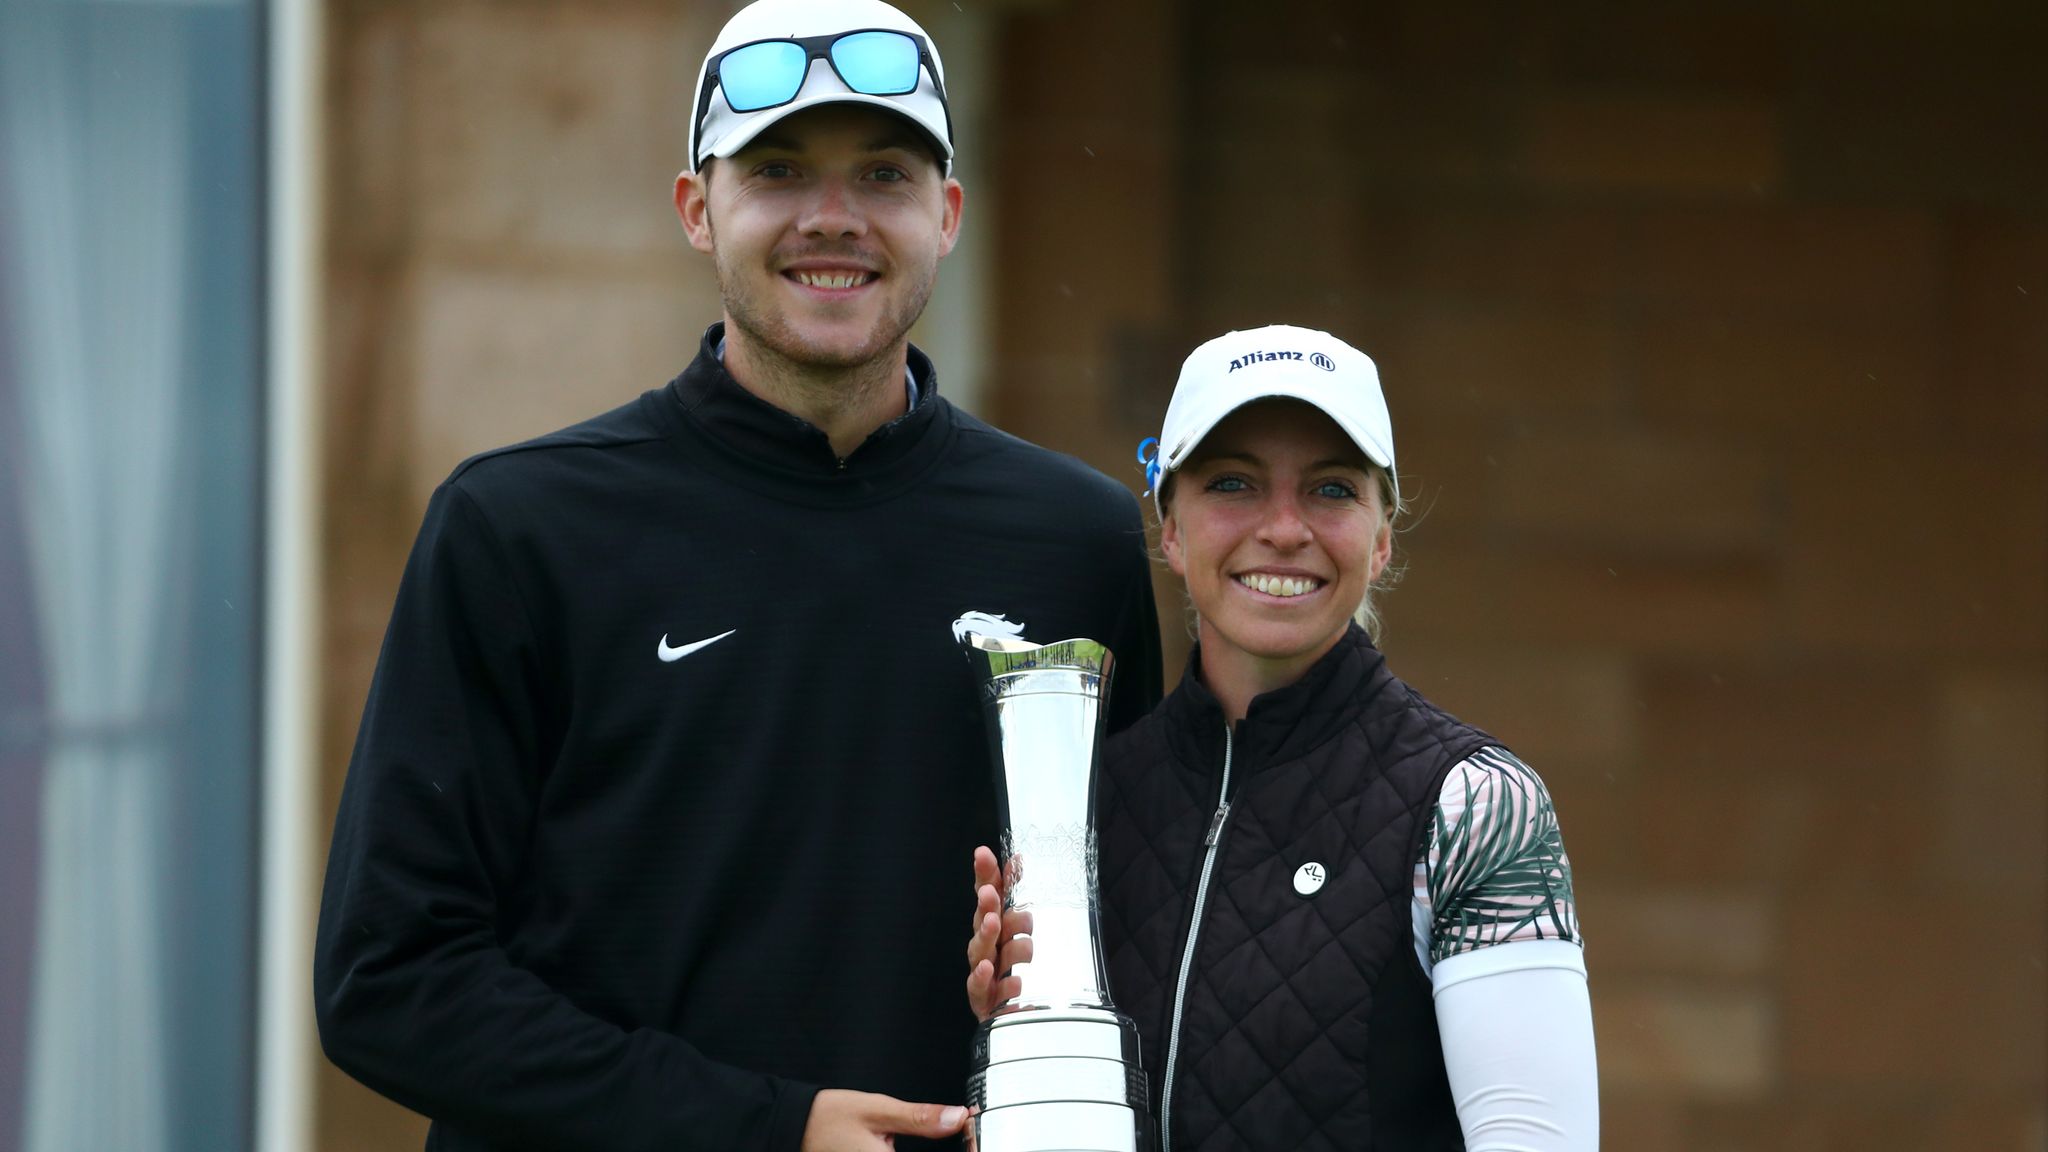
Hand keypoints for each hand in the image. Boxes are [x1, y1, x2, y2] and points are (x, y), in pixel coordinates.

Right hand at [799, 1088, 965, 1150]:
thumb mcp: (877, 1110)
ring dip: (925, 1149)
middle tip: (959, 1139)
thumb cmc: (828, 1118)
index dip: (962, 1151)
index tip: (971, 1143)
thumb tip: (957, 1117)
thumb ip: (920, 1118)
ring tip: (934, 1140)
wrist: (793, 1127)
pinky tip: (899, 1144)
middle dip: (943, 1149)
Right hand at [964, 845, 1032, 1020]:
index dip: (985, 874)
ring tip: (996, 926)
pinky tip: (1000, 975)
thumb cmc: (1009, 965)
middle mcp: (985, 946)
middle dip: (984, 907)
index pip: (988, 895)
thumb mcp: (1015, 928)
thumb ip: (1015, 894)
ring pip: (982, 953)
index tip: (982, 854)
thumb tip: (1018, 858)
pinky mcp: (984, 1000)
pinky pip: (981, 989)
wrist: (1006, 1013)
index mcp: (993, 925)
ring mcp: (982, 973)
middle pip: (982, 922)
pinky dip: (987, 980)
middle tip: (989, 895)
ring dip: (989, 937)